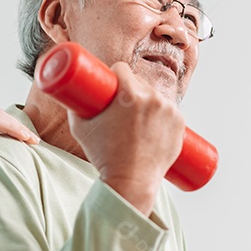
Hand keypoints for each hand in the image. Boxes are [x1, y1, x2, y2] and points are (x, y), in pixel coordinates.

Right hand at [68, 63, 184, 214]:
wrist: (131, 181)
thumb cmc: (104, 157)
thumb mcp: (81, 129)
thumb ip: (75, 108)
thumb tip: (71, 95)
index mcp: (129, 94)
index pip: (122, 69)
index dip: (115, 74)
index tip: (111, 82)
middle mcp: (152, 97)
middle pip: (140, 82)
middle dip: (130, 89)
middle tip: (121, 106)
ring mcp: (169, 110)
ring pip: (155, 96)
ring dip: (147, 102)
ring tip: (137, 118)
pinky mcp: (180, 123)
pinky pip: (169, 111)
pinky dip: (162, 115)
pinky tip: (154, 122)